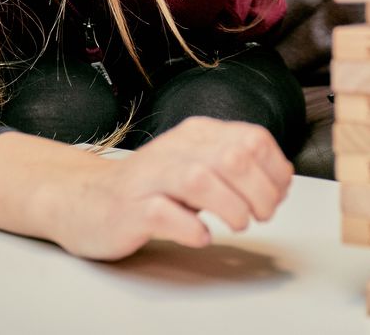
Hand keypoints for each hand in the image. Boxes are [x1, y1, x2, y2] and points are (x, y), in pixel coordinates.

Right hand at [48, 116, 292, 259]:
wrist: (88, 199)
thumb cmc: (151, 188)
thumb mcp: (198, 166)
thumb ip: (237, 167)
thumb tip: (281, 177)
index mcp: (196, 134)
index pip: (253, 138)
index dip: (275, 171)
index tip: (274, 196)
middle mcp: (175, 148)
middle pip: (233, 157)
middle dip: (260, 193)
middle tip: (258, 216)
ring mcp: (150, 177)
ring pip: (200, 179)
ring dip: (231, 207)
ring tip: (236, 224)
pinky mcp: (131, 207)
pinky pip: (165, 214)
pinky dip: (190, 228)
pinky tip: (200, 235)